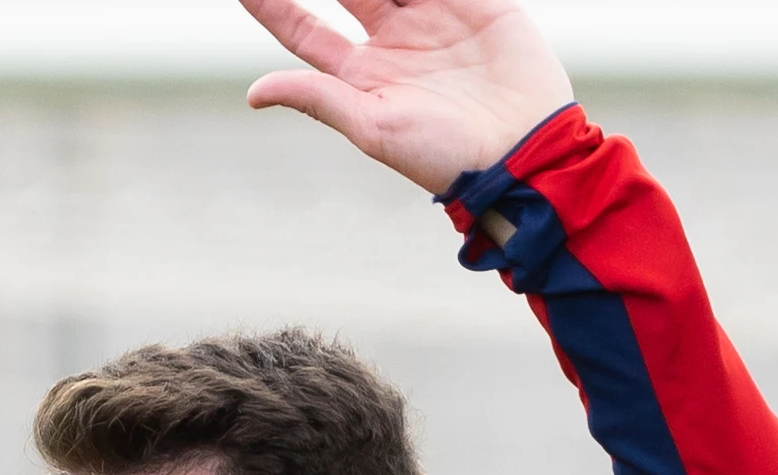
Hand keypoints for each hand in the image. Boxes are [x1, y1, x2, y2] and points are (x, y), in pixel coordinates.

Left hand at [237, 0, 573, 194]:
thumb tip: (252, 93)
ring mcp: (433, 15)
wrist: (524, 152)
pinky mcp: (478, 2)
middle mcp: (393, 37)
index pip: (302, 27)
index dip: (270, 3)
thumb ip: (319, 99)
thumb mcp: (374, 128)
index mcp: (361, 71)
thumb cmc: (445, 156)